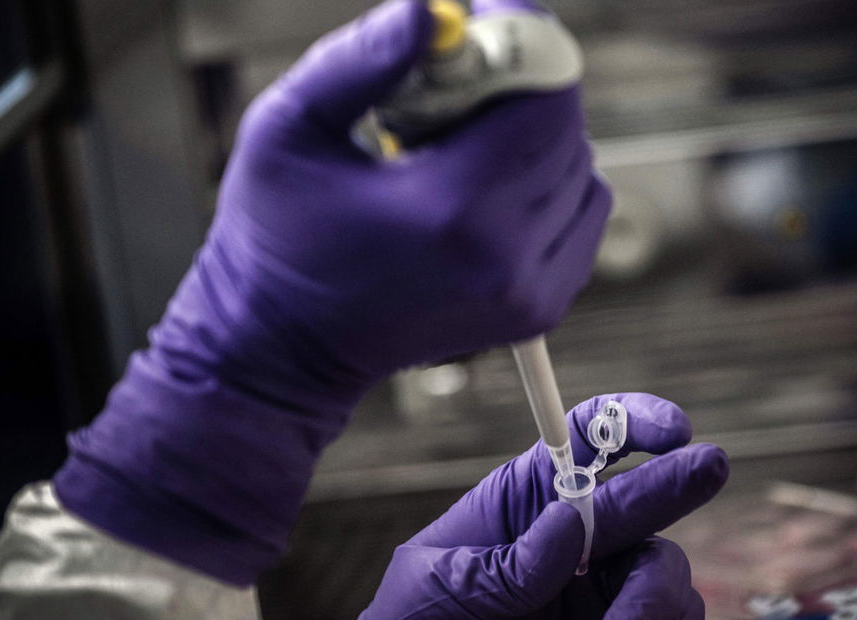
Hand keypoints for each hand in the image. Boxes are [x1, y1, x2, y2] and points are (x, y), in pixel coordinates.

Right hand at [53, 0, 609, 586]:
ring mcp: (530, 292)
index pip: (545, 99)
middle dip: (521, 87)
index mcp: (452, 212)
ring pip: (581, 169)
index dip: (526, 41)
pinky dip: (547, 184)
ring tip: (456, 147)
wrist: (284, 348)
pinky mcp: (539, 308)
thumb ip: (363, 59)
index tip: (488, 17)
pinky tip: (480, 186)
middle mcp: (507, 258)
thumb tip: (435, 12)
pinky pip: (582, 214)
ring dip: (533, 137)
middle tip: (456, 83)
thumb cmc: (274, 236)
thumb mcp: (289, 129)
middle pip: (566, 129)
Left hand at [268, 393, 729, 619]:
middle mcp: (574, 537)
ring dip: (654, 599)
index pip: (585, 439)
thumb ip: (503, 567)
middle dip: (676, 483)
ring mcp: (602, 589)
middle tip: (709, 467)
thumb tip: (570, 525)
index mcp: (523, 501)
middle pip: (641, 498)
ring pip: (666, 569)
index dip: (631, 419)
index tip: (669, 428)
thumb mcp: (435, 594)